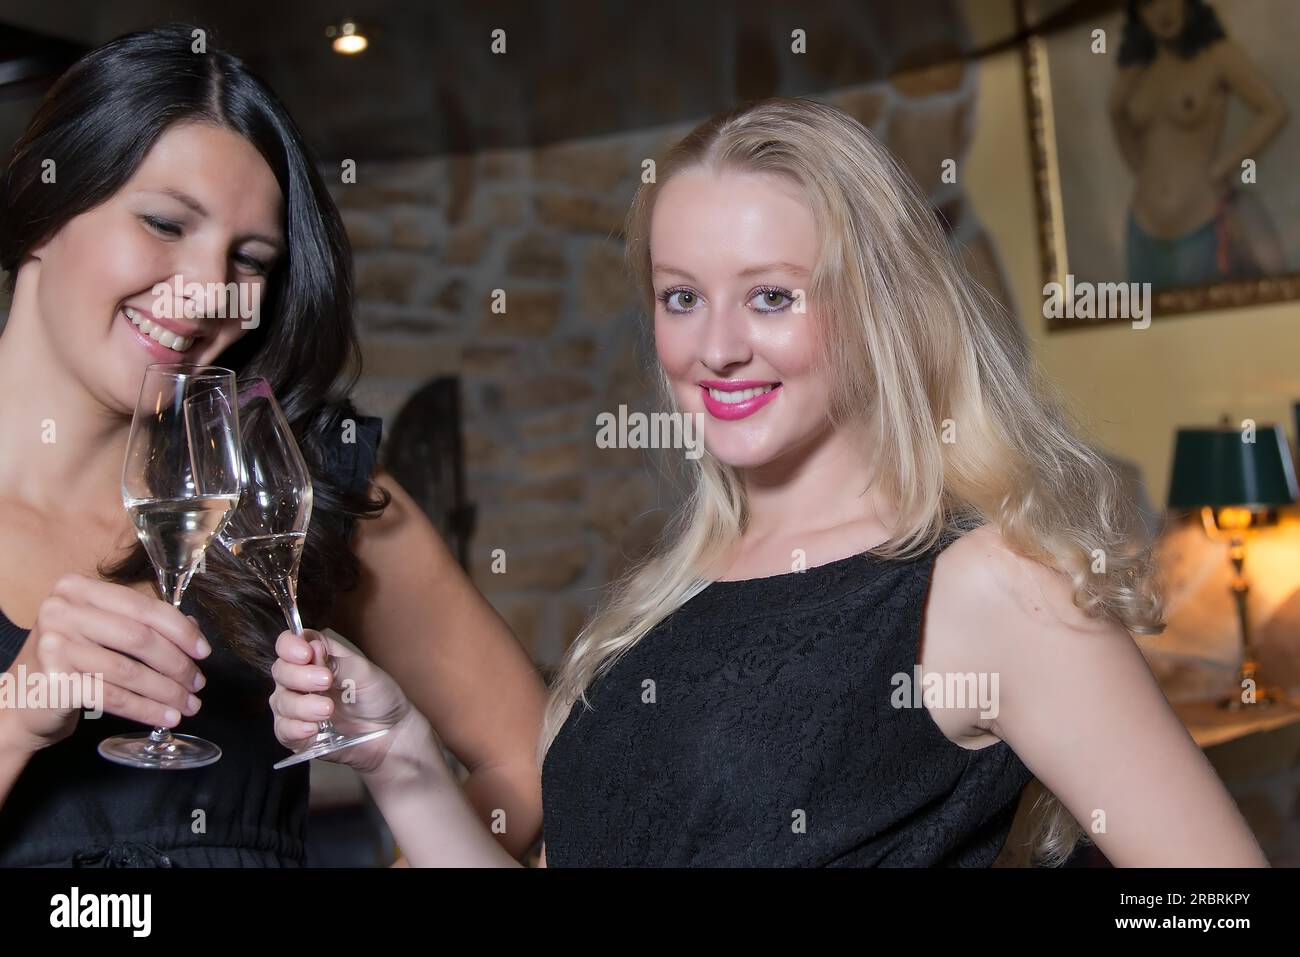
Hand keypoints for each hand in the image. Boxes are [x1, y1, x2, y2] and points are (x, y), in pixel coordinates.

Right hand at [2, 574, 209, 753]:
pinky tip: (166, 717)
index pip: (143, 606)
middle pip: (140, 638)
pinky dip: (146, 709)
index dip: (180, 630)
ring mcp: (55, 644)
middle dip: (178, 664)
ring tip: (188, 705)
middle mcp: (62, 610)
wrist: (20, 703)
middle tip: (198, 683)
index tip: (204, 652)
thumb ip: (141, 625)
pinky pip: (114, 696)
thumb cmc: (69, 663)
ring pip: (130, 670)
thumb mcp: (100, 633)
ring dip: (167, 691)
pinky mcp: (55, 680)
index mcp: (77, 589)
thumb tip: (194, 629)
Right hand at [269, 628, 418, 774]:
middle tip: (325, 682)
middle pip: (281, 671)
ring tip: (328, 710)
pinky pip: (283, 731)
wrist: (390, 733)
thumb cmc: (378, 696)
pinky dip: (295, 729)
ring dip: (302, 705)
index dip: (290, 646)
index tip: (306, 654)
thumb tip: (313, 647)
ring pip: (280, 702)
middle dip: (299, 676)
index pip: (289, 644)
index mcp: (316, 658)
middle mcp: (300, 680)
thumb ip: (337, 662)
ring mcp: (296, 707)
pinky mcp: (297, 734)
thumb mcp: (364, 673)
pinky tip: (313, 729)